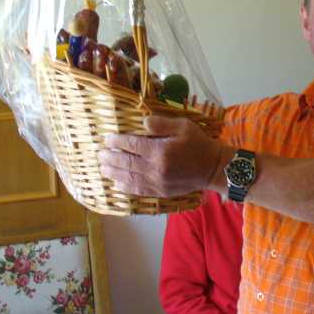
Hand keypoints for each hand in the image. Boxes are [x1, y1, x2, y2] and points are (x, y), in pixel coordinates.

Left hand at [97, 115, 224, 196]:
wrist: (213, 167)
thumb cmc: (198, 143)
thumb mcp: (184, 126)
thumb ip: (162, 123)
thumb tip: (143, 121)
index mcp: (160, 150)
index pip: (132, 145)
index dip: (117, 141)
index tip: (107, 139)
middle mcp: (155, 168)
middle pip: (126, 163)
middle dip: (110, 158)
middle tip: (100, 154)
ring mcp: (157, 182)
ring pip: (129, 178)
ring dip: (113, 173)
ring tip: (102, 168)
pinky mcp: (161, 192)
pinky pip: (139, 191)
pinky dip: (126, 187)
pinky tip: (117, 184)